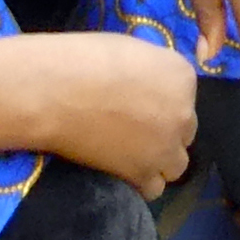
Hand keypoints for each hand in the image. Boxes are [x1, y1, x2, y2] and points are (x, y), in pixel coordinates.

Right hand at [21, 30, 200, 193]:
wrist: (54, 92)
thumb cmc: (84, 59)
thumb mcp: (131, 51)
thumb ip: (151, 73)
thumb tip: (148, 86)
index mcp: (182, 76)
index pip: (185, 98)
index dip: (162, 102)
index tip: (139, 103)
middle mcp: (183, 113)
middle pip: (184, 131)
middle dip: (163, 131)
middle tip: (132, 129)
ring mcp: (166, 146)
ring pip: (176, 164)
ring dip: (158, 161)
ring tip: (129, 154)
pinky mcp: (143, 173)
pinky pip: (154, 188)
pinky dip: (140, 182)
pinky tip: (122, 171)